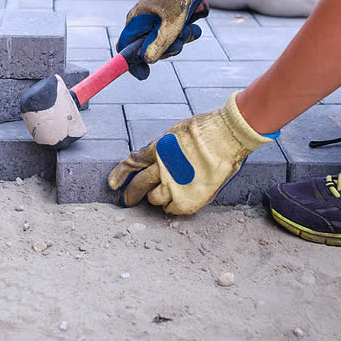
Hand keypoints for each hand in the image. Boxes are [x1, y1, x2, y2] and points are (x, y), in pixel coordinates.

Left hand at [108, 91, 271, 214]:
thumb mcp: (178, 133)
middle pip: (139, 185)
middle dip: (131, 194)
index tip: (113, 184)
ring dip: (156, 198)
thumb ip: (165, 148)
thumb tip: (158, 156)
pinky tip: (177, 202)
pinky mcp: (188, 198)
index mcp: (159, 149)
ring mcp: (175, 184)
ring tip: (164, 195)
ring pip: (154, 199)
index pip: (132, 162)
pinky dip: (172, 207)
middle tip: (127, 201)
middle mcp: (162, 168)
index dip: (120, 174)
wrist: (227, 136)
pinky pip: (172, 209)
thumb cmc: (208, 131)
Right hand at [117, 0, 210, 70]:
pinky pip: (173, 34)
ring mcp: (154, 20)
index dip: (132, 64)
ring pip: (164, 42)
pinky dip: (184, 32)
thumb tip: (147, 60)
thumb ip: (158, 44)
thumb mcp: (171, 24)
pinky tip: (194, 25)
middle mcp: (142, 22)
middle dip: (167, 50)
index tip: (144, 75)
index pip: (125, 49)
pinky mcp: (167, 18)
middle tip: (180, 43)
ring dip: (180, 40)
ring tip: (190, 29)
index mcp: (135, 22)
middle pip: (148, 49)